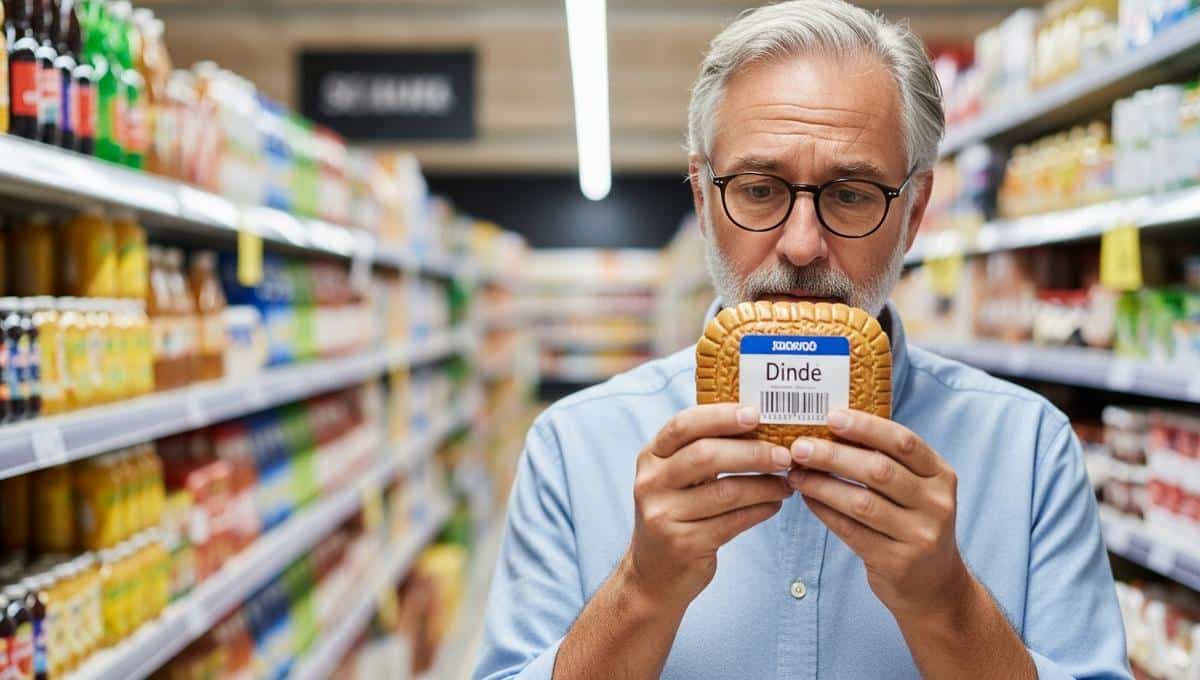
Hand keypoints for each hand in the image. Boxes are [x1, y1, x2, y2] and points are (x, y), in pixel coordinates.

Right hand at [623, 403, 793, 608]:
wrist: (654, 573)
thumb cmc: (676, 514)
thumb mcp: (675, 478)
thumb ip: (702, 450)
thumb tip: (756, 422)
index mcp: (650, 457)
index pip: (683, 426)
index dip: (720, 416)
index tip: (756, 414)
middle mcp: (651, 483)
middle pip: (707, 456)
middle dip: (752, 452)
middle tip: (785, 454)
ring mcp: (664, 515)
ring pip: (726, 492)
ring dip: (764, 485)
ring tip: (787, 482)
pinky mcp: (684, 544)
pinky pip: (733, 521)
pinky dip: (760, 510)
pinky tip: (774, 504)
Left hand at [787, 409, 969, 620]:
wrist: (935, 585)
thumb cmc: (914, 524)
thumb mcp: (917, 490)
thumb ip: (888, 461)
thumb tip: (833, 428)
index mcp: (941, 476)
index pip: (904, 442)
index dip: (866, 427)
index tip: (831, 417)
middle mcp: (936, 504)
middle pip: (879, 471)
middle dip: (833, 455)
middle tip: (799, 447)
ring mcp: (919, 536)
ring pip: (861, 502)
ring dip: (822, 484)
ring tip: (795, 474)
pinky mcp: (896, 562)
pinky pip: (851, 530)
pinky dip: (825, 511)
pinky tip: (807, 498)